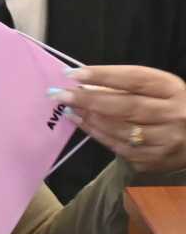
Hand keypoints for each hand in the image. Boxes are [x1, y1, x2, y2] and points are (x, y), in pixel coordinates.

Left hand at [51, 65, 185, 173]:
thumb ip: (127, 85)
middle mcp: (174, 115)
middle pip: (126, 106)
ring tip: (68, 108)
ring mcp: (166, 140)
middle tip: (58, 94)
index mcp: (173, 90)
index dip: (103, 75)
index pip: (135, 79)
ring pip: (121, 129)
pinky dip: (98, 135)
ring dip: (89, 118)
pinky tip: (83, 124)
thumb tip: (84, 83)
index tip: (72, 73)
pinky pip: (120, 148)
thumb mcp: (159, 89)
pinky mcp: (156, 160)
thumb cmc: (169, 107)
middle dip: (88, 99)